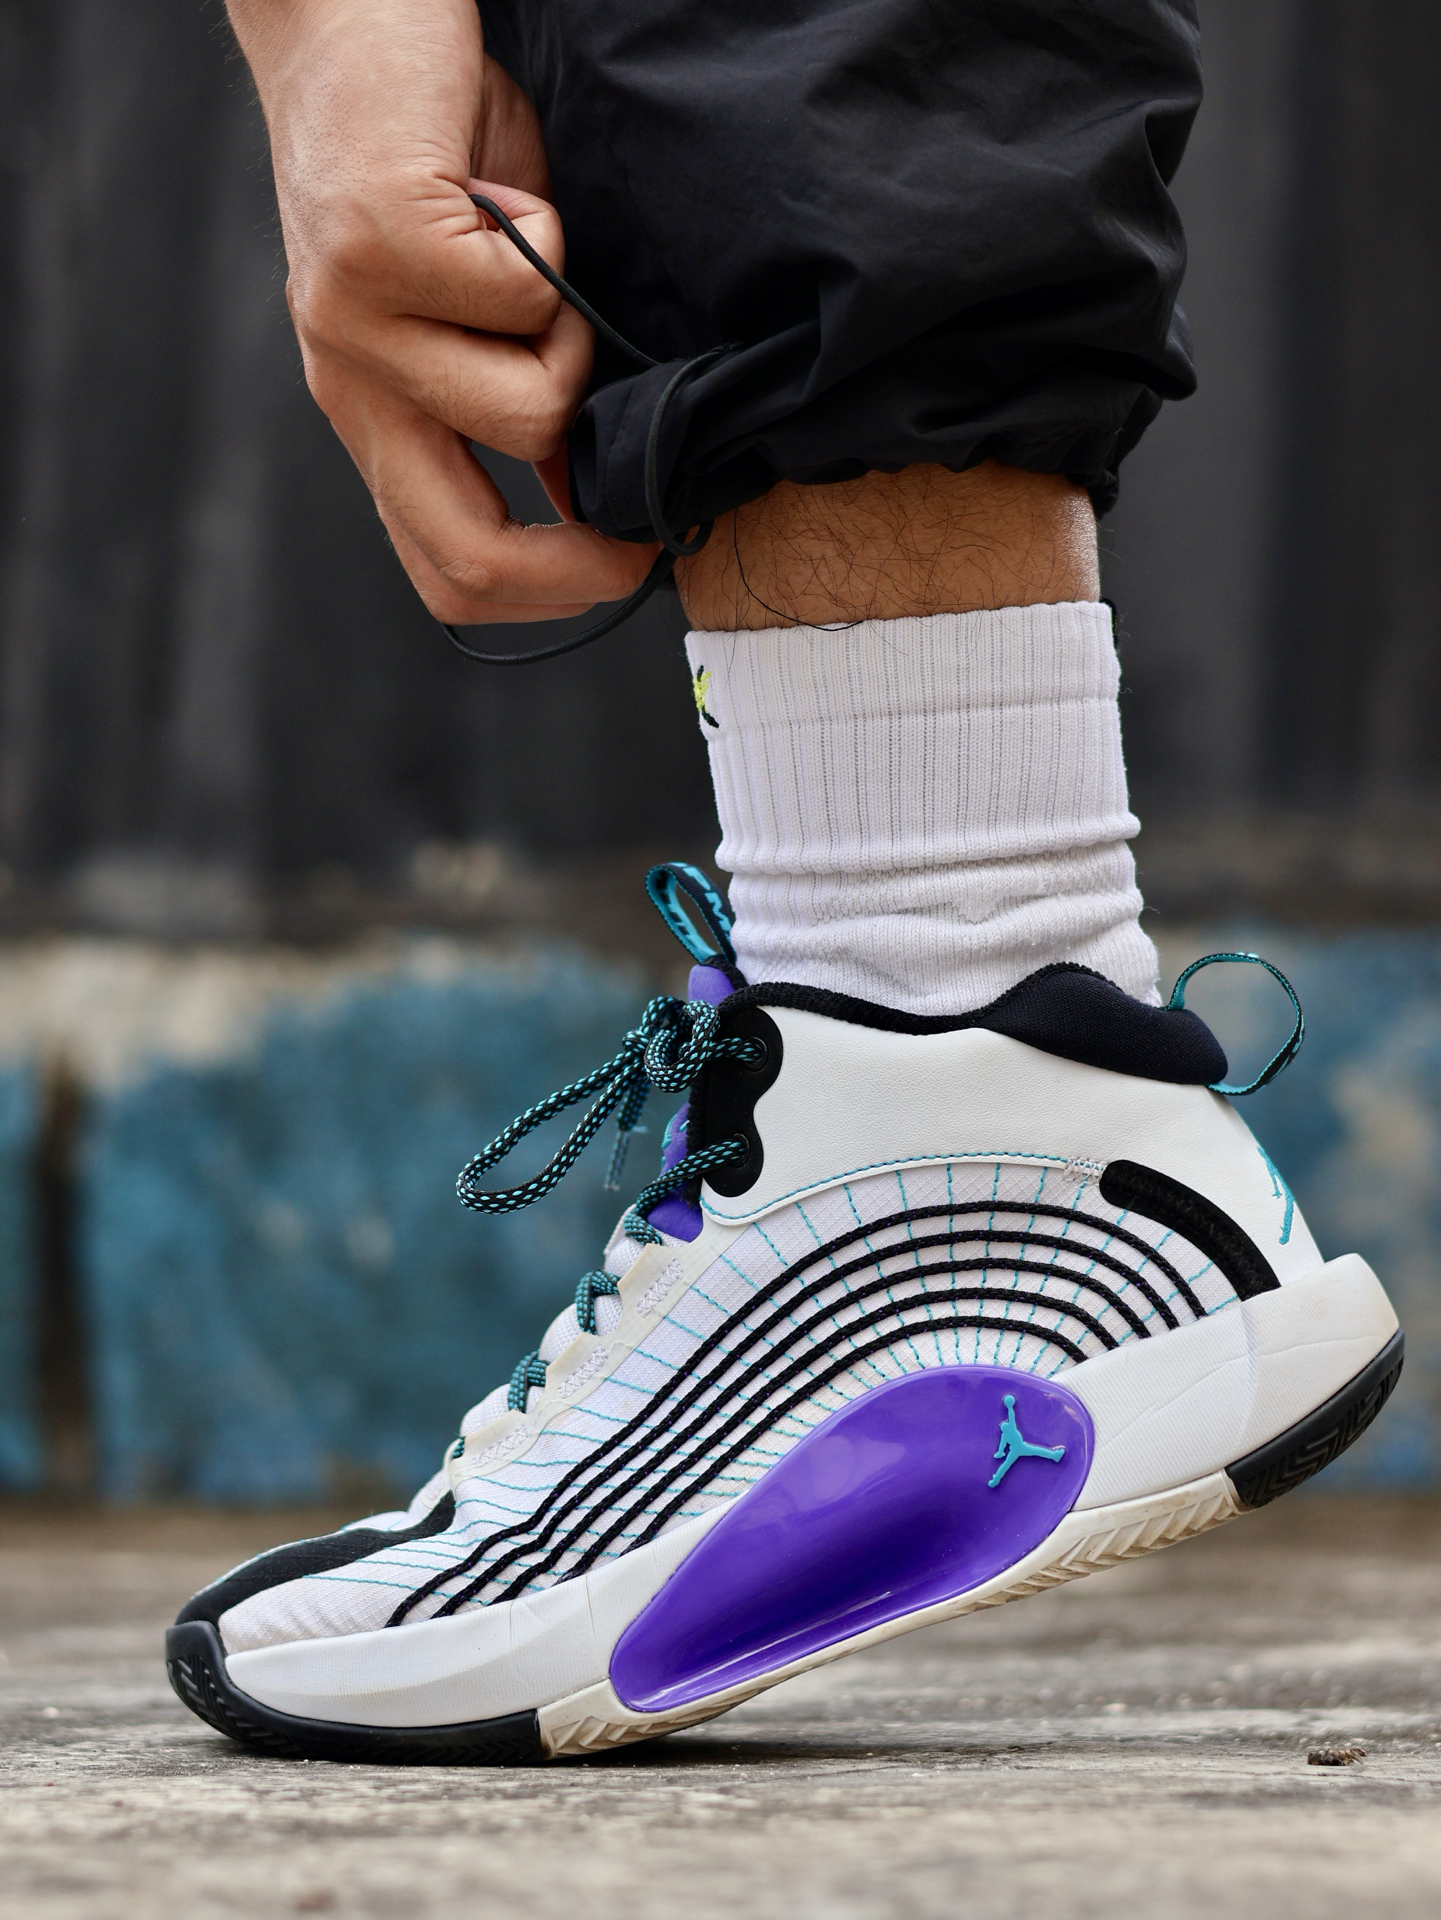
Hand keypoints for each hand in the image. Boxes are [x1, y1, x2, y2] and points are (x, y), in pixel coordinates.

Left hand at [226, 0, 655, 621]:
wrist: (347, 9)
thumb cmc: (437, 155)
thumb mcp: (476, 309)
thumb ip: (517, 397)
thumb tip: (594, 492)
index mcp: (377, 418)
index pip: (445, 573)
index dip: (551, 595)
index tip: (626, 558)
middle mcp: (353, 387)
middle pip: (463, 554)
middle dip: (585, 559)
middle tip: (643, 519)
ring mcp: (353, 321)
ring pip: (529, 414)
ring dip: (576, 341)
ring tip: (544, 262)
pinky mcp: (374, 241)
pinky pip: (522, 297)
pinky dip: (552, 242)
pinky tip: (510, 195)